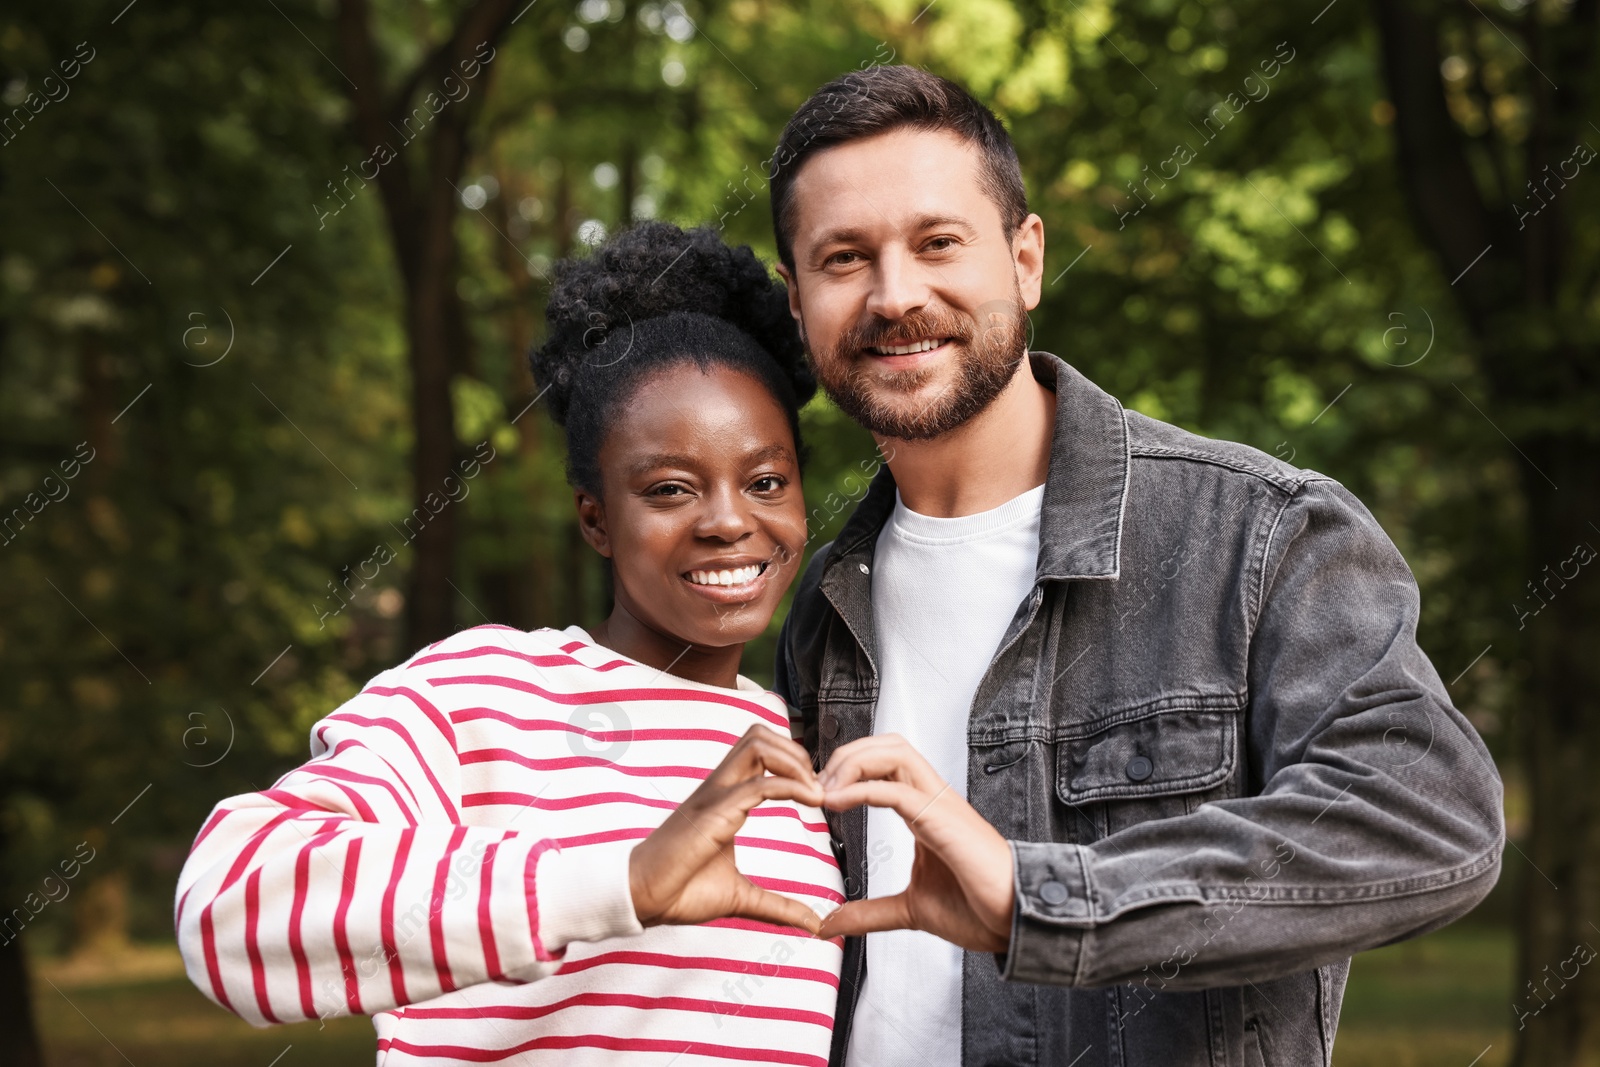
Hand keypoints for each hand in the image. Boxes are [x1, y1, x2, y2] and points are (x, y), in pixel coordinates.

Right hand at [628, 724, 825, 934]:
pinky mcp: (712, 814)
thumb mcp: (741, 897)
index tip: (816, 794)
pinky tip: (811, 802)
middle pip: (758, 735)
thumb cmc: (681, 892)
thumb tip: (813, 924)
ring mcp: (714, 797)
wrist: (642, 899)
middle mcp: (718, 789)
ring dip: (794, 762)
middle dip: (795, 752)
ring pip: (756, 745)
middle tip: (817, 787)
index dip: (793, 763)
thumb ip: (778, 906)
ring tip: (815, 793)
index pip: (759, 752)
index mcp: (723, 798)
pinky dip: (790, 786)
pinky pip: (757, 785)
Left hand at [816, 734, 1013, 952]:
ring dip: (853, 763)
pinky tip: (837, 803)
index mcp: (925, 810)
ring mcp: (940, 805)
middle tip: (816, 786)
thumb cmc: (978, 908)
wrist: (1016, 922)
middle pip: (887, 745)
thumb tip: (832, 923)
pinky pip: (898, 790)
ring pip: (894, 752)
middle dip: (846, 755)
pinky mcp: (943, 821)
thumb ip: (870, 912)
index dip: (848, 768)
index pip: (886, 763)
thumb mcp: (910, 910)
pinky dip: (862, 789)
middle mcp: (932, 798)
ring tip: (826, 790)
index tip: (819, 794)